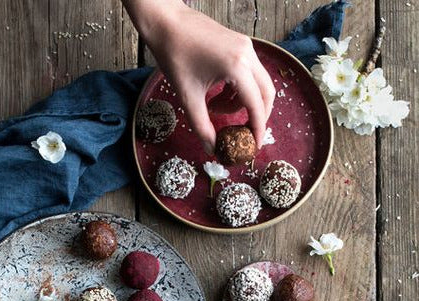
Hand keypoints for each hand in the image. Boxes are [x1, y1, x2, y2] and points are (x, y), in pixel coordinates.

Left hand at [126, 0, 275, 151]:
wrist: (166, 22)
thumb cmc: (175, 55)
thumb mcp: (188, 97)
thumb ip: (201, 126)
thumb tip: (211, 148)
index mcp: (237, 66)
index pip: (256, 105)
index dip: (257, 128)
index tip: (254, 146)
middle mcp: (247, 54)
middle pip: (266, 93)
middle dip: (256, 116)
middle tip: (242, 133)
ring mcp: (246, 47)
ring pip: (258, 83)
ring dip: (243, 102)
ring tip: (216, 109)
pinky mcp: (240, 44)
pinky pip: (249, 73)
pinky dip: (238, 89)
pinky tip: (217, 94)